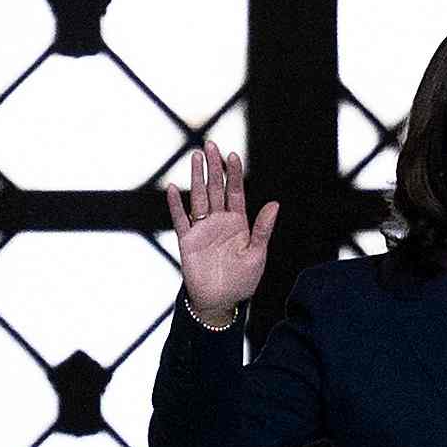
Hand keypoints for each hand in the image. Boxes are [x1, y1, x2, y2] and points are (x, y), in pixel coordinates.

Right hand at [162, 142, 279, 329]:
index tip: (233, 155)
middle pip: (216, 189)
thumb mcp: (257, 254)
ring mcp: (202, 229)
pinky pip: (180, 219)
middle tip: (210, 144)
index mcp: (239, 223)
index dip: (234, 174)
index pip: (235, 192)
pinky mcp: (187, 241)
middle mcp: (219, 222)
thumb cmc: (242, 280)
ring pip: (199, 197)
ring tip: (195, 156)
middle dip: (214, 167)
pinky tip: (173, 188)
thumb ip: (262, 228)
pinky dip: (175, 204)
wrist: (220, 301)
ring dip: (196, 178)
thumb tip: (274, 203)